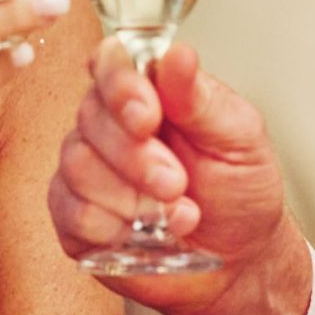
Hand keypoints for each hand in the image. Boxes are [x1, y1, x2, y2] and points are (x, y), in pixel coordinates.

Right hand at [47, 41, 313, 314]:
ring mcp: (89, 170)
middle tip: (177, 181)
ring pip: (78, 165)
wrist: (240, 260)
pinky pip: (73, 212)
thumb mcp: (238, 138)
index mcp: (150, 91)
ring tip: (176, 209)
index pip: (111, 62)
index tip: (148, 115)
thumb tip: (177, 54)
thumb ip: (200, 99)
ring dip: (131, 196)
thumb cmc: (241, 191)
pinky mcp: (76, 218)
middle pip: (90, 115)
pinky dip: (114, 227)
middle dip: (137, 156)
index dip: (120, 85)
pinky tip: (147, 233)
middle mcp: (112, 125)